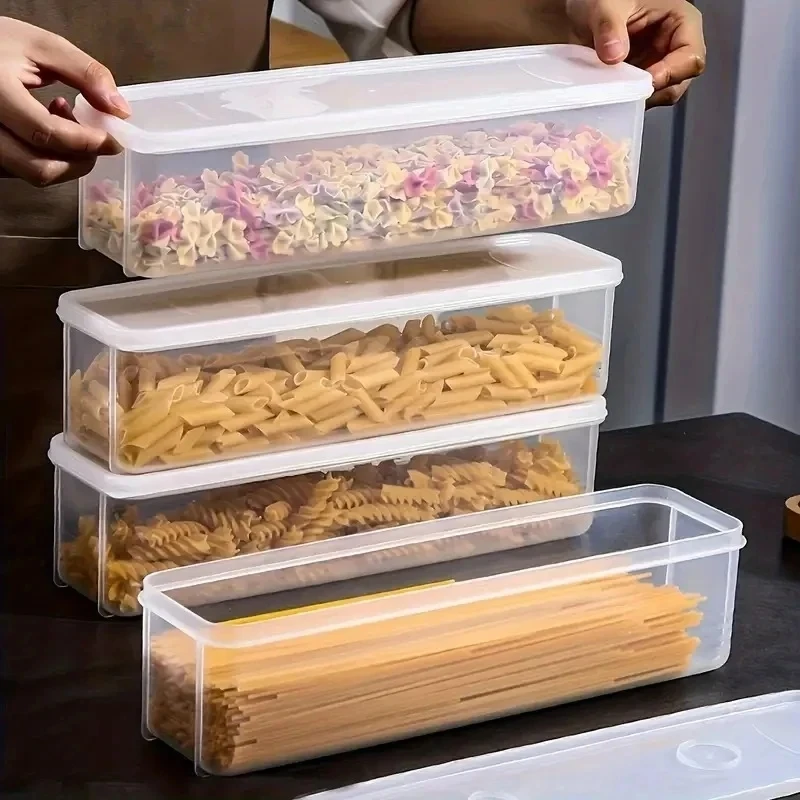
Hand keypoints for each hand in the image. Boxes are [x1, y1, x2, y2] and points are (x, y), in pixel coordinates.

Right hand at [0, 16, 130, 186]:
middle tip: (95, 139)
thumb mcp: (43, 46)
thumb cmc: (2, 45)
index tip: (113, 139)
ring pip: (32, 174)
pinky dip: (45, 159)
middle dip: (79, 160)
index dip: (87, 142)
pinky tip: (46, 130)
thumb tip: (120, 111)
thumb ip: (85, 74)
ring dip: (64, 160)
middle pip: (40, 168)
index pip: (46, 133)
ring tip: (66, 123)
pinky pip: (22, 170)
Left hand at [565, 0, 705, 105]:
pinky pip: (636, 99)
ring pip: (657, 96)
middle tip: (625, 94)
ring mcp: (654, 66)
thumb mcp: (606, 4)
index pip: (691, 58)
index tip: (645, 82)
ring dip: (636, 99)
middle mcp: (672, 48)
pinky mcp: (636, 80)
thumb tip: (614, 56)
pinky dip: (623, 101)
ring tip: (613, 93)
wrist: (583, 9)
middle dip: (653, 93)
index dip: (671, 74)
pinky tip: (607, 96)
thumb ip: (609, 26)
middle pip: (677, 84)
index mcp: (680, 22)